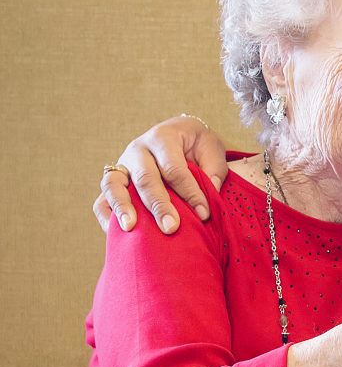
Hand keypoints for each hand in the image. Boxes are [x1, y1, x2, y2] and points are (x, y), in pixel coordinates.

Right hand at [93, 115, 227, 233]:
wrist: (179, 134)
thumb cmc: (197, 144)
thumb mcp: (212, 148)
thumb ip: (214, 169)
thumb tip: (210, 193)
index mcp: (163, 137)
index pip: (174, 168)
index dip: (190, 192)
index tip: (204, 214)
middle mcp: (138, 149)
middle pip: (145, 178)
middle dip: (158, 205)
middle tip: (171, 227)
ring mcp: (122, 165)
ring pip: (113, 185)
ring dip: (122, 207)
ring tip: (131, 227)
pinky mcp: (113, 181)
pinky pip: (101, 200)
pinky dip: (107, 216)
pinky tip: (118, 233)